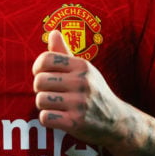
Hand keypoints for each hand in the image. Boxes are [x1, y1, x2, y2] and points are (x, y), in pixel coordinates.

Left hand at [32, 30, 126, 147]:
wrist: (116, 121)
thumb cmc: (94, 91)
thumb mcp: (84, 70)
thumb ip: (64, 53)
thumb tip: (53, 32)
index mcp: (82, 66)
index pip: (46, 59)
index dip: (38, 67)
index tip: (42, 74)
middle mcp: (82, 82)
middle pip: (39, 81)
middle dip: (40, 88)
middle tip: (50, 92)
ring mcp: (79, 104)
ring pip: (40, 100)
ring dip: (44, 105)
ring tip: (55, 105)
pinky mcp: (76, 123)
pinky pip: (45, 117)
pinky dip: (47, 119)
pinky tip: (58, 117)